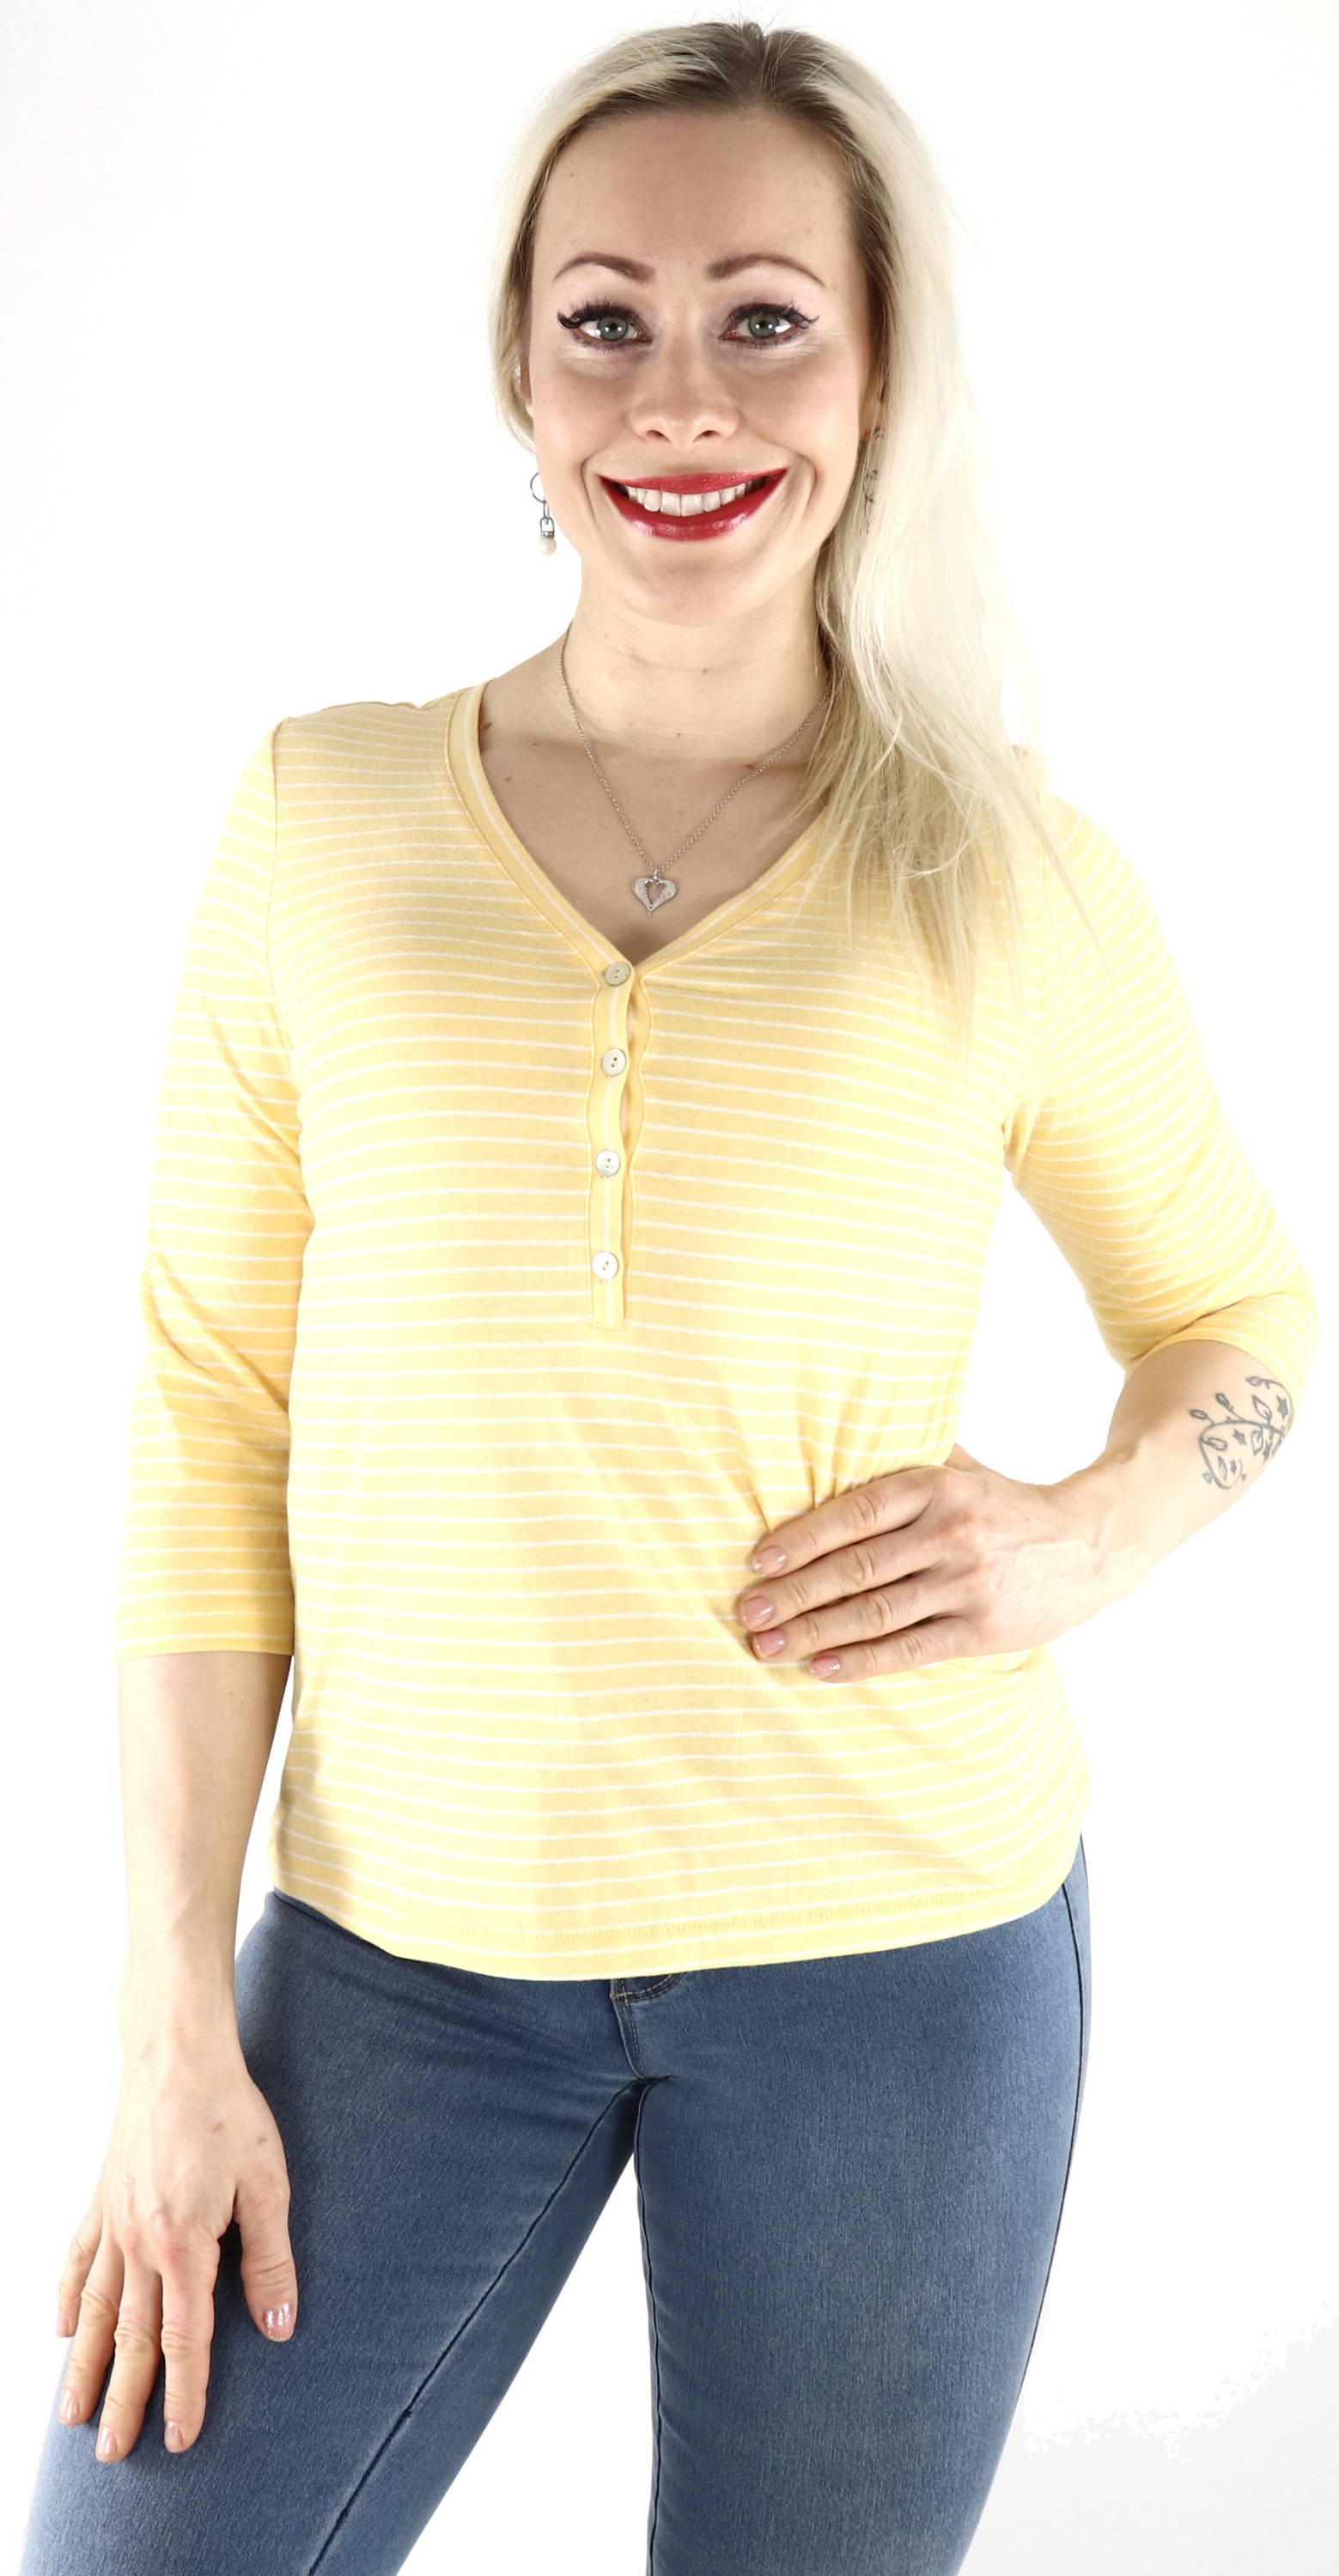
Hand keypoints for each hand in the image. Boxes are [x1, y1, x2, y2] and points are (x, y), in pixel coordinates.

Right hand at [54, 2039, 297, 2459]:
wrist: (176, 2054)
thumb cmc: (229, 2113)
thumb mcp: (267, 2185)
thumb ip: (270, 2259)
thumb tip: (278, 2327)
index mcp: (183, 2248)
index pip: (185, 2341)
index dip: (185, 2394)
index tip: (180, 2439)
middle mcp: (139, 2246)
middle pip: (132, 2340)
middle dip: (124, 2401)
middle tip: (111, 2455)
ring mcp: (113, 2224)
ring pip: (96, 2312)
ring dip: (85, 2368)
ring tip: (73, 2417)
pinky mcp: (102, 2199)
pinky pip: (78, 2260)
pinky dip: (69, 2298)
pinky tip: (62, 2330)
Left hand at [734, 1444, 1108, 1679]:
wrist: (1090, 1544)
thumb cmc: (1006, 1506)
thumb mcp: (963, 1469)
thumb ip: (907, 1459)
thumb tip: (837, 1436)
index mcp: (937, 1487)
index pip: (854, 1512)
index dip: (801, 1538)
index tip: (758, 1561)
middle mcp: (950, 1533)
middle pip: (855, 1569)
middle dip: (793, 1594)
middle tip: (747, 1611)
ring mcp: (967, 1584)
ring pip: (874, 1613)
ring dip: (813, 1633)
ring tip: (767, 1647)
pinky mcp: (982, 1629)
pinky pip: (909, 1650)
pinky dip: (860, 1662)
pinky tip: (820, 1668)